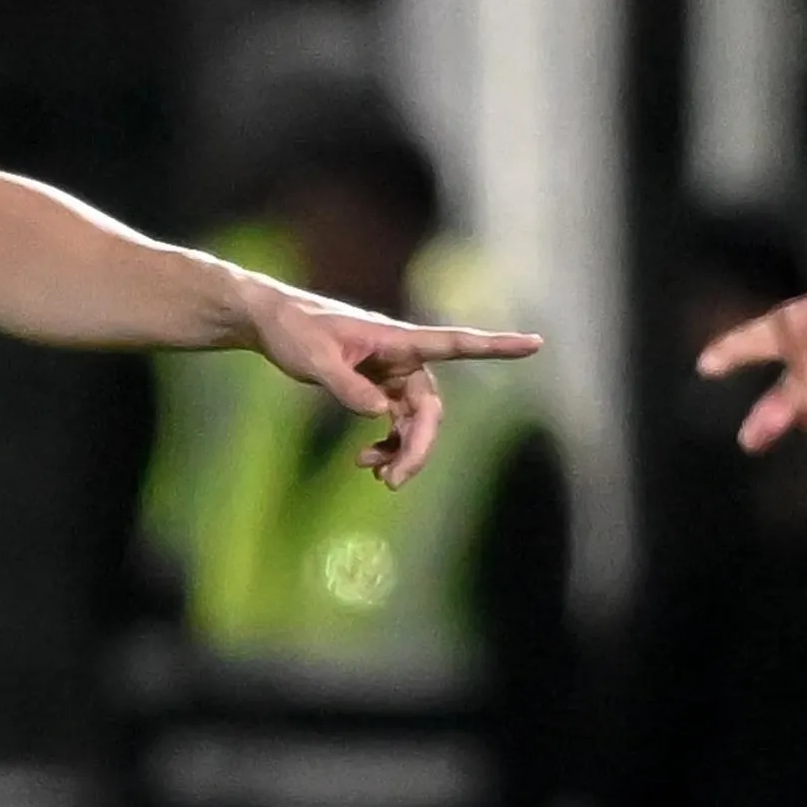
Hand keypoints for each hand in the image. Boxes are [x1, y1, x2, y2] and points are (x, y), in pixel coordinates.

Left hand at [238, 287, 542, 488]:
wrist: (271, 323)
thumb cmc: (293, 329)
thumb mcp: (314, 359)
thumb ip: (347, 385)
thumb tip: (379, 413)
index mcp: (396, 339)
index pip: (454, 343)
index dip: (496, 346)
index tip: (535, 343)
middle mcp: (402, 357)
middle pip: (430, 407)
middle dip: (419, 446)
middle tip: (393, 483)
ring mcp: (391, 374)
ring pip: (415, 421)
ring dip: (403, 452)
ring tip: (377, 476)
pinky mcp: (377, 386)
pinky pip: (396, 423)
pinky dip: (388, 446)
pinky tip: (368, 462)